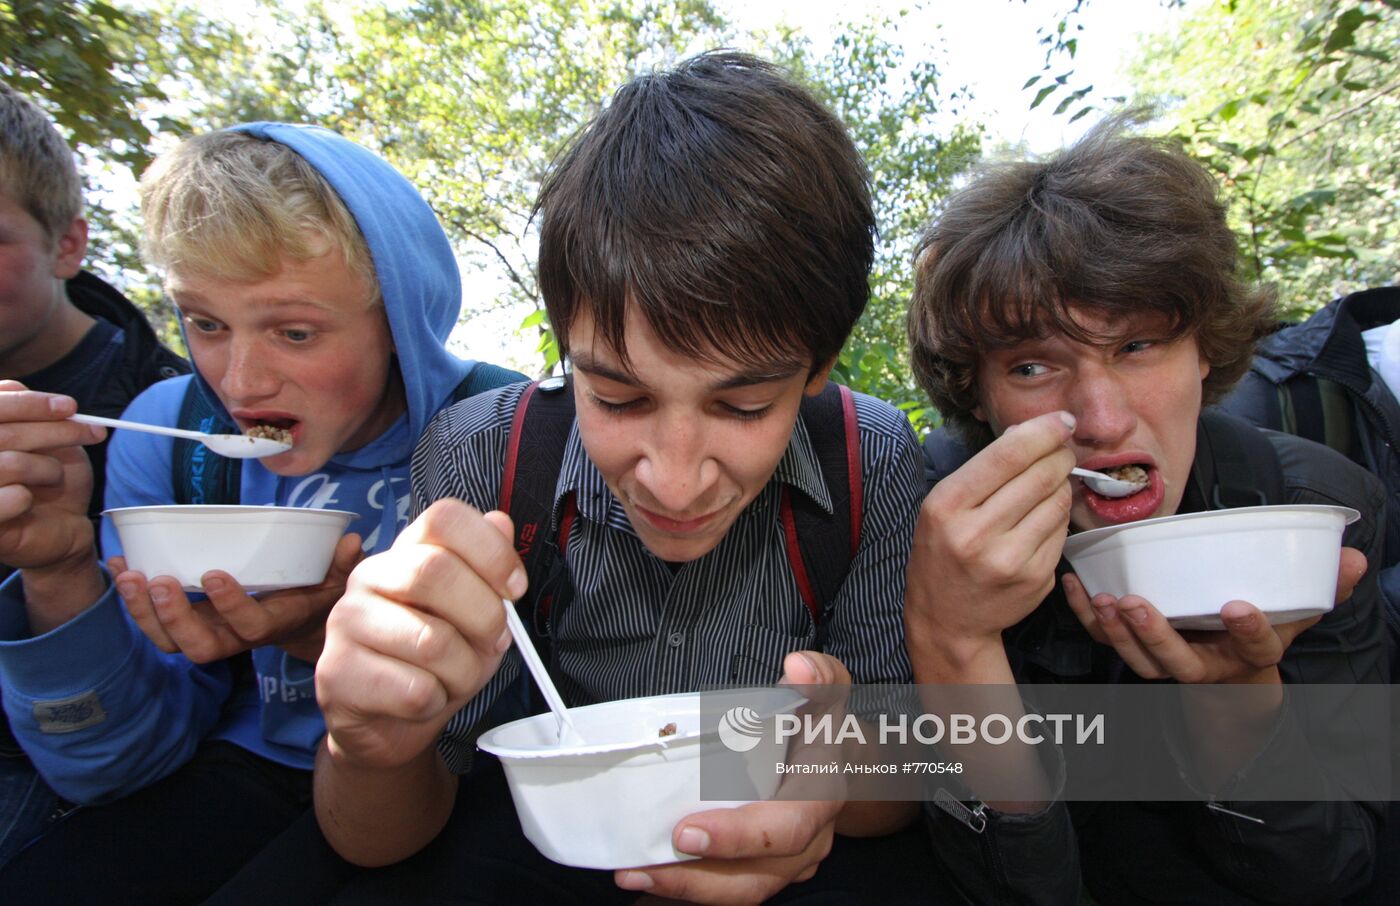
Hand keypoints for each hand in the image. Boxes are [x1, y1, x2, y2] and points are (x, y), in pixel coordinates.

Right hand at [0, 381, 105, 572]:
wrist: (61, 526)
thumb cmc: (49, 478)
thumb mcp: (44, 439)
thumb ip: (25, 412)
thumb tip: (16, 388)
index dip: (30, 404)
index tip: (71, 407)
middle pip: (4, 435)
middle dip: (55, 431)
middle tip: (92, 432)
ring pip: (10, 464)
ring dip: (47, 468)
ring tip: (55, 477)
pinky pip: (11, 498)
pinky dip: (28, 497)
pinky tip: (30, 502)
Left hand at [110, 533, 363, 662]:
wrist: (303, 622)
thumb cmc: (318, 595)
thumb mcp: (338, 580)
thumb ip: (343, 564)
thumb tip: (351, 542)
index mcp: (273, 624)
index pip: (249, 627)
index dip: (229, 606)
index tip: (213, 574)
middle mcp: (237, 636)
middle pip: (200, 647)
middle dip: (174, 618)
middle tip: (160, 581)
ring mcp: (211, 632)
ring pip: (171, 642)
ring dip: (144, 613)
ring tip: (131, 576)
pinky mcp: (192, 622)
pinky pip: (156, 622)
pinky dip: (133, 598)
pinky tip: (120, 568)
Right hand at [316, 499, 525, 770]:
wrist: (388, 725)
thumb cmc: (435, 663)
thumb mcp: (475, 616)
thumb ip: (488, 572)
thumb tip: (500, 524)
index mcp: (407, 552)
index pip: (444, 518)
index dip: (491, 550)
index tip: (514, 587)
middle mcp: (370, 576)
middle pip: (435, 572)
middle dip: (484, 616)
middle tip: (493, 640)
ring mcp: (346, 621)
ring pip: (430, 641)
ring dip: (463, 671)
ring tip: (455, 677)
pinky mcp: (336, 672)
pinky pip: (413, 690)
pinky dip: (436, 701)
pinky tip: (424, 698)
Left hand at [613, 653, 858, 902]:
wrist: (835, 762)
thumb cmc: (819, 725)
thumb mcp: (826, 693)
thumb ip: (819, 676)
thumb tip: (797, 665)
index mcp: (821, 798)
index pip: (787, 828)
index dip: (738, 837)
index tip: (685, 831)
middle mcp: (808, 842)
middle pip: (756, 877)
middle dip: (694, 880)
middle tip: (637, 868)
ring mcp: (786, 864)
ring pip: (738, 892)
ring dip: (682, 891)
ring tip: (631, 875)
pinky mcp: (761, 871)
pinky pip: (724, 891)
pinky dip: (683, 894)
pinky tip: (644, 887)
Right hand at [905, 411, 1075, 672]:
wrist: (947, 619)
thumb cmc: (943, 551)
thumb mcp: (943, 506)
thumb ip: (983, 470)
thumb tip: (1033, 432)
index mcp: (946, 507)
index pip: (1007, 455)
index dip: (1043, 431)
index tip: (1062, 421)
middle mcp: (976, 534)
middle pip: (1041, 475)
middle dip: (1059, 455)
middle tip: (1062, 449)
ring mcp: (1009, 561)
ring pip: (1058, 501)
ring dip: (1062, 484)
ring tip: (1050, 483)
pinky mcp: (1036, 579)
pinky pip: (1062, 530)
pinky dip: (1058, 516)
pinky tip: (1043, 517)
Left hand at [1060, 547, 1364, 683]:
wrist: (1232, 664)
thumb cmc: (1263, 624)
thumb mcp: (1297, 609)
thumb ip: (1324, 585)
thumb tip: (1353, 558)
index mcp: (1247, 652)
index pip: (1254, 648)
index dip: (1249, 631)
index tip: (1237, 607)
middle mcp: (1204, 664)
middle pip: (1177, 662)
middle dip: (1154, 636)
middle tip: (1134, 605)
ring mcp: (1167, 660)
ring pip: (1138, 659)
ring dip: (1115, 632)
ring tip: (1101, 600)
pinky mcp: (1136, 647)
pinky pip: (1106, 640)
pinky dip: (1086, 618)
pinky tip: (1077, 587)